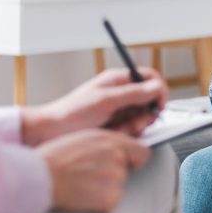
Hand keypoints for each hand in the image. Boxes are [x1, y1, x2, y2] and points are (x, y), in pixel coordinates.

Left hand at [22, 68, 167, 145]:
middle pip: (149, 99)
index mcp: (118, 80)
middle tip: (138, 121)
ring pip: (142, 116)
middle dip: (146, 112)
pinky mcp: (116, 126)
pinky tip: (114, 135)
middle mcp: (120, 94)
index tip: (161, 103)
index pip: (148, 77)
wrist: (51, 134)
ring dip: (136, 125)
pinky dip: (127, 134)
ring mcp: (118, 110)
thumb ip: (134, 94)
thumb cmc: (71, 113)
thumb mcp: (106, 100)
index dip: (158, 88)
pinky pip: (133, 129)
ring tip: (122, 129)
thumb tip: (157, 87)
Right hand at [37, 129, 149, 212]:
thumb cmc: (54, 158)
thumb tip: (121, 150)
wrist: (38, 177)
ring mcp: (116, 178)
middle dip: (113, 175)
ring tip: (82, 185)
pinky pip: (111, 202)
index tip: (127, 164)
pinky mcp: (111, 198)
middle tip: (89, 176)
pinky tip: (82, 196)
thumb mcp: (85, 138)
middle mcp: (118, 157)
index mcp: (112, 140)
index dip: (133, 160)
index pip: (142, 153)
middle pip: (127, 172)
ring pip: (118, 187)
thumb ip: (108, 143)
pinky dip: (99, 204)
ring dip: (105, 189)